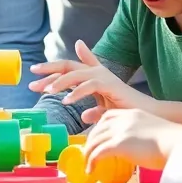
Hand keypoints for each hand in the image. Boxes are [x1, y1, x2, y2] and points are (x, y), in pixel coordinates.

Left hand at [28, 40, 148, 114]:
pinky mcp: (110, 85)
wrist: (148, 116)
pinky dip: (76, 92)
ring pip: (76, 73)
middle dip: (49, 69)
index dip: (52, 69)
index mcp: (94, 77)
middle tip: (32, 76)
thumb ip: (94, 112)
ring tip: (46, 90)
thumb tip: (83, 116)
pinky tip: (66, 100)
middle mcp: (98, 73)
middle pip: (68, 65)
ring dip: (59, 81)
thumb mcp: (107, 112)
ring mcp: (104, 77)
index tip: (34, 73)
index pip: (69, 68)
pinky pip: (89, 85)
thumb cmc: (128, 115)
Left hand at [84, 107, 181, 170]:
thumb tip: (142, 149)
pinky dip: (91, 162)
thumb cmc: (175, 144)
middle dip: (90, 142)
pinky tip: (91, 170)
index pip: (108, 116)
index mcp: (133, 114)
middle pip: (98, 129)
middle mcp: (124, 119)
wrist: (180, 145)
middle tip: (88, 154)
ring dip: (88, 154)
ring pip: (94, 141)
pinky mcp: (119, 144)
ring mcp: (120, 131)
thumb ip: (144, 136)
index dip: (99, 128)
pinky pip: (97, 153)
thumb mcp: (155, 132)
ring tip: (88, 165)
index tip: (97, 139)